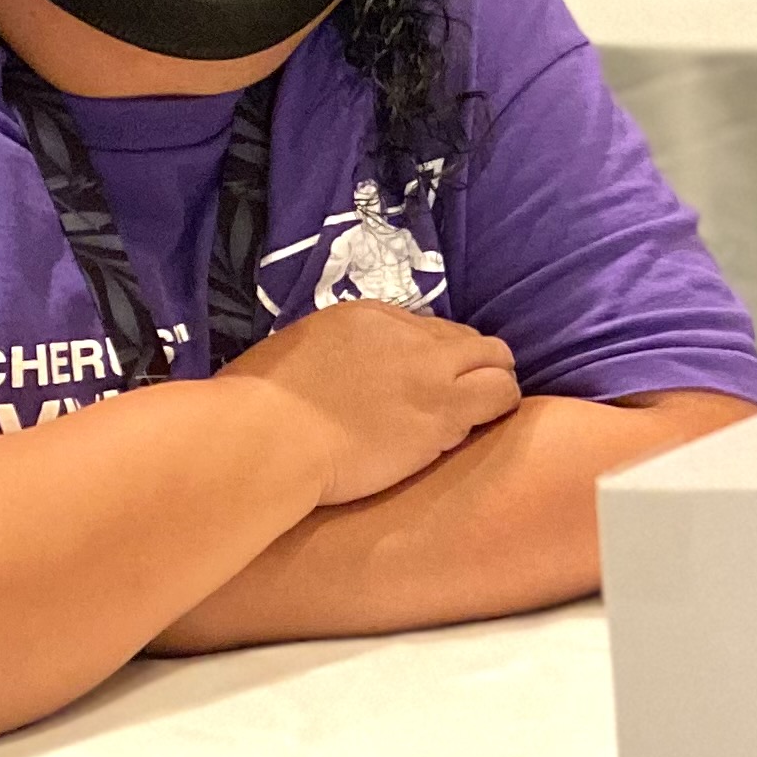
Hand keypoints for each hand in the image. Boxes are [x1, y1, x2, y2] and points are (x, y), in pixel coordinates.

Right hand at [227, 302, 520, 505]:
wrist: (267, 438)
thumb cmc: (257, 408)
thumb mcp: (297, 355)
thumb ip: (336, 357)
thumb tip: (342, 374)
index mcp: (366, 317)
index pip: (429, 329)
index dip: (434, 359)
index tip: (424, 385)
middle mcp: (407, 337)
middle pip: (472, 340)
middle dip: (476, 368)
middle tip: (465, 401)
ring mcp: (431, 372)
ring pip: (500, 366)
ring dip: (496, 389)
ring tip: (481, 418)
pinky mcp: (444, 412)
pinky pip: (499, 402)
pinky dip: (495, 414)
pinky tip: (476, 437)